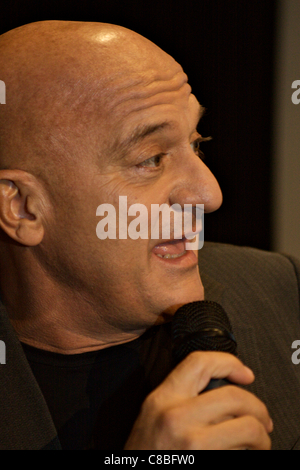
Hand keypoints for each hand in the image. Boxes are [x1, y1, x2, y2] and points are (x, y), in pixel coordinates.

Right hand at [124, 351, 272, 449]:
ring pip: (247, 428)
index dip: (229, 362)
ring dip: (260, 437)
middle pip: (234, 397)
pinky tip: (242, 454)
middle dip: (258, 409)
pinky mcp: (207, 464)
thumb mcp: (154, 414)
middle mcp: (176, 417)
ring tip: (258, 443)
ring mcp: (193, 445)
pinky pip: (240, 454)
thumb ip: (181, 397)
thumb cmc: (146, 451)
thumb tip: (223, 390)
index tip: (245, 375)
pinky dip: (248, 454)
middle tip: (262, 420)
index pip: (200, 363)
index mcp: (163, 398)